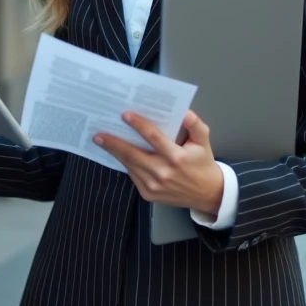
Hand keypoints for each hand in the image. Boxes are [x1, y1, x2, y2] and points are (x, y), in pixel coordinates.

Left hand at [95, 110, 223, 215]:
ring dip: (115, 153)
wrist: (207, 194)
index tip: (124, 115)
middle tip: (99, 134)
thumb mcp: (203, 140)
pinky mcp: (148, 194)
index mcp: (176, 157)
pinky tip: (117, 154)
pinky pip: (133, 175)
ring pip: (130, 165)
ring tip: (102, 141)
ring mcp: (153, 186)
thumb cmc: (203, 163)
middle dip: (113, 143)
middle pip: (133, 154)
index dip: (138, 125)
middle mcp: (163, 173)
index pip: (153, 138)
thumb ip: (194, 124)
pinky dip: (125, 164)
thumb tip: (183, 111)